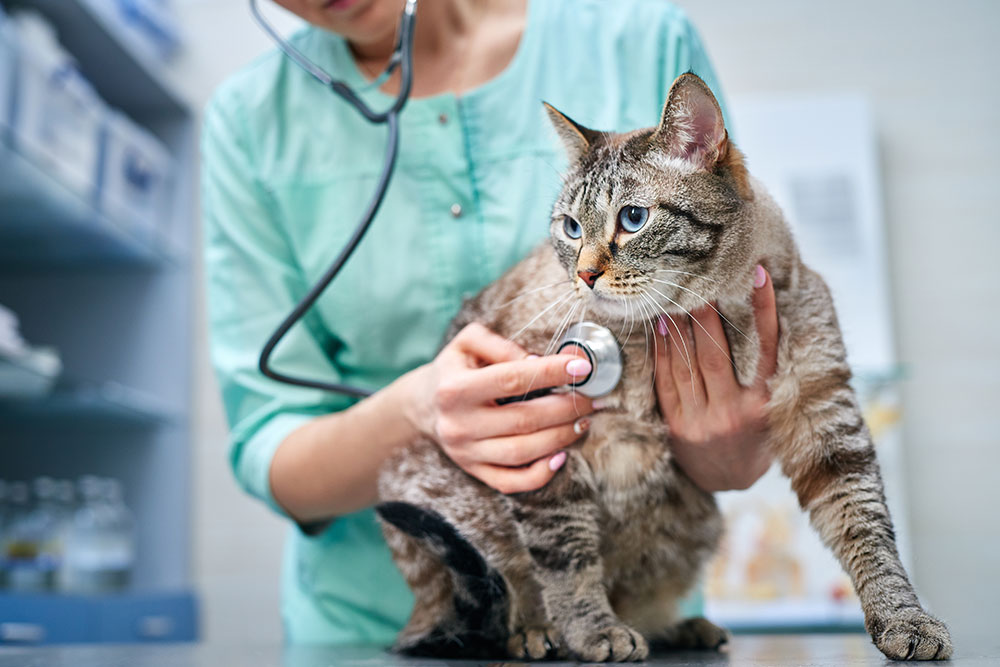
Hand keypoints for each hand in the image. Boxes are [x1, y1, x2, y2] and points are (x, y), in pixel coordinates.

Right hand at [404, 323, 595, 493]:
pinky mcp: (474, 471)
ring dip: (561, 437)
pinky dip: (541, 474)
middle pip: (524, 420)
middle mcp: (458, 424)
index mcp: (455, 389)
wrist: (426, 404)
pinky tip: (561, 455)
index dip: (551, 373)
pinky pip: (512, 482)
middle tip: (592, 398)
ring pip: (523, 452)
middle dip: (566, 408)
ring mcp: (466, 453)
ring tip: (583, 421)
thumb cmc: (457, 368)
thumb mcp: (468, 343)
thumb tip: (537, 361)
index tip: (582, 366)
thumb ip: (500, 345)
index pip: (512, 379)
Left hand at [652, 265, 779, 491]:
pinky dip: (662, 351)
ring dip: (679, 327)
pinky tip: (659, 327)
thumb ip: (768, 370)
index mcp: (764, 405)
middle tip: (700, 280)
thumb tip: (765, 313)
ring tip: (674, 296)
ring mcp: (701, 421)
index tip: (759, 275)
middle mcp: (732, 412)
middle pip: (716, 354)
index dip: (763, 310)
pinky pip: (666, 380)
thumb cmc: (756, 434)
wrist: (729, 479)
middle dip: (706, 314)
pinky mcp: (676, 426)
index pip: (765, 348)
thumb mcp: (774, 407)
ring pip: (686, 364)